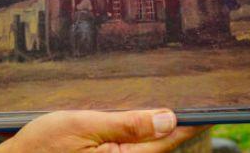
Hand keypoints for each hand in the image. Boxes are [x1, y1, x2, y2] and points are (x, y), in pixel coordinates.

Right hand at [0, 109, 208, 152]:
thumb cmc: (41, 146)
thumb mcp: (85, 126)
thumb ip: (128, 124)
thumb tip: (168, 119)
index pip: (166, 140)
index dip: (188, 123)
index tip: (208, 109)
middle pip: (158, 146)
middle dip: (170, 124)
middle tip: (187, 101)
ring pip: (144, 149)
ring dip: (153, 131)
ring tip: (163, 107)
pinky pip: (128, 151)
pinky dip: (136, 137)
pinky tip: (135, 122)